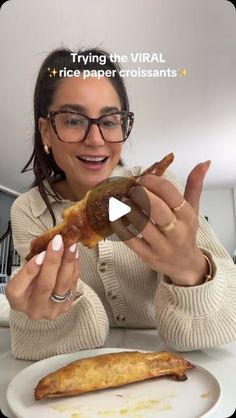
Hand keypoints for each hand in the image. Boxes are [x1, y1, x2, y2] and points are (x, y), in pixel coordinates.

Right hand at [6, 235, 79, 319]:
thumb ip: (32, 264)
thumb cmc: (30, 283)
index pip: (19, 287)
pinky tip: (75, 255)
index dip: (31, 270)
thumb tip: (48, 246)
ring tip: (70, 246)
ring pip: (63, 284)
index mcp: (17, 300)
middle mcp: (34, 309)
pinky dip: (75, 267)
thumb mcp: (24, 274)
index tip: (40, 254)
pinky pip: (73, 284)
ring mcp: (52, 310)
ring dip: (68, 262)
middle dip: (53, 261)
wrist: (42, 298)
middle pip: (45, 285)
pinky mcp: (66, 306)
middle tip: (58, 243)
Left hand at [112, 161, 210, 285]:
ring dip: (128, 208)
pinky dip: (119, 225)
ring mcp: (161, 245)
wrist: (185, 265)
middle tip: (131, 189)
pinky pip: (130, 239)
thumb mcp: (193, 209)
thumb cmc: (185, 232)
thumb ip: (195, 185)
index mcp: (187, 216)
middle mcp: (176, 231)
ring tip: (122, 199)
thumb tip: (203, 163)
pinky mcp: (147, 256)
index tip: (142, 179)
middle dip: (140, 193)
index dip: (152, 181)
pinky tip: (115, 216)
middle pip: (156, 208)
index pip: (170, 193)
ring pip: (141, 223)